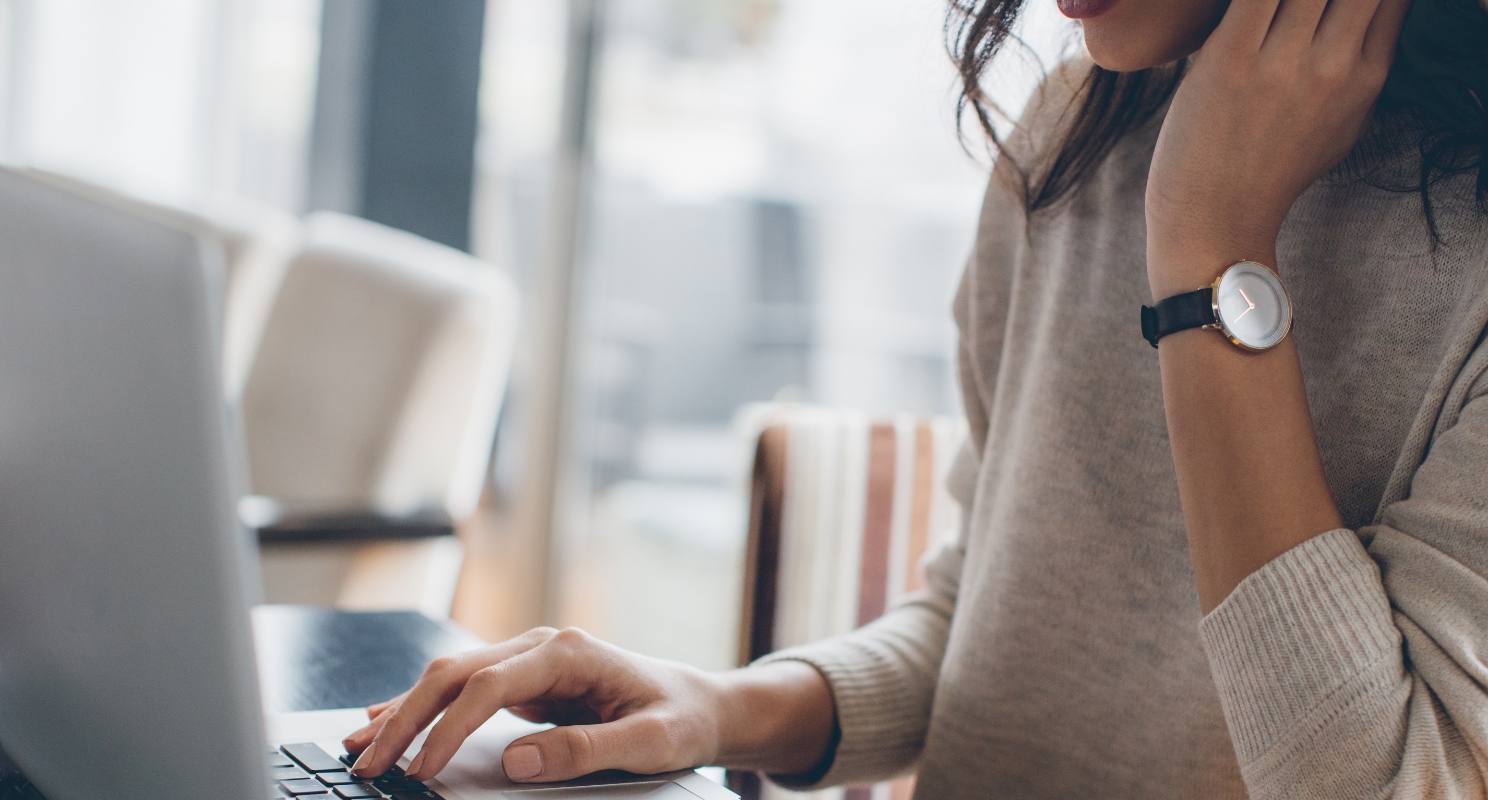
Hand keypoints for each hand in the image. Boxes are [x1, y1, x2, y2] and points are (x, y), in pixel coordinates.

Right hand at [340, 627, 834, 783]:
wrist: (702, 704)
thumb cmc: (681, 718)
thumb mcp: (649, 743)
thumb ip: (586, 750)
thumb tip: (519, 757)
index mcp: (569, 651)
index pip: (489, 687)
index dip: (449, 729)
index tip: (421, 770)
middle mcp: (542, 647)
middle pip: (455, 673)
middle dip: (407, 717)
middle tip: (369, 764)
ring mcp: (530, 662)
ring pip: (449, 677)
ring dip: (403, 710)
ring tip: (359, 746)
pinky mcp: (524, 682)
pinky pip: (462, 691)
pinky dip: (422, 708)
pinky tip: (387, 723)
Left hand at [1144, 0, 1410, 296]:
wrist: (1215, 222)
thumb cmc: (1271, 173)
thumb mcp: (1342, 127)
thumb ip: (1361, 72)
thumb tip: (1370, 28)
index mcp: (1368, 76)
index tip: (1326, 10)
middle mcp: (1335, 65)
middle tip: (1294, 12)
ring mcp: (1284, 62)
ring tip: (1268, 16)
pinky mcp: (1231, 58)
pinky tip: (1240, 8)